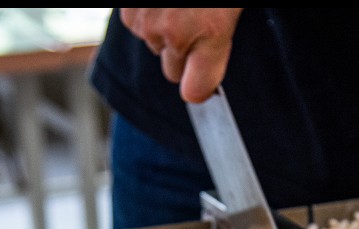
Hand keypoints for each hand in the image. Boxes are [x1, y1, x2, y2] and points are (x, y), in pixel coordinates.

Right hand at [120, 8, 242, 102]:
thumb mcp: (229, 7)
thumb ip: (219, 40)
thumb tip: (206, 70)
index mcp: (212, 29)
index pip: (197, 91)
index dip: (199, 86)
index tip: (201, 84)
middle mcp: (177, 32)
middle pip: (174, 71)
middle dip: (183, 53)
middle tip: (194, 21)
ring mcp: (149, 22)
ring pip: (155, 47)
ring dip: (163, 30)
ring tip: (179, 3)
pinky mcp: (128, 12)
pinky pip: (137, 26)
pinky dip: (146, 13)